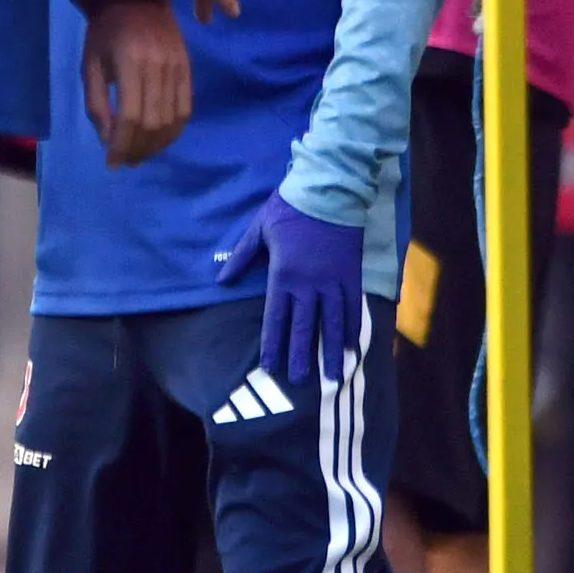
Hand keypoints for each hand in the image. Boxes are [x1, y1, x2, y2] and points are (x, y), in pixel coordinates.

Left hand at [77, 0, 191, 166]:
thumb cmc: (104, 33)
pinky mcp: (188, 68)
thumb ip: (97, 104)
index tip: (112, 162)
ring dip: (158, 145)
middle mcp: (158, 67)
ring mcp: (177, 67)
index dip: (123, 145)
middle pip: (154, 122)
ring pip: (174, 119)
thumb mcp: (90, 66)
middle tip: (126, 161)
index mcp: (129, 64)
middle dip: (139, 149)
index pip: (132, 116)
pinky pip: (186, 107)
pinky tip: (159, 139)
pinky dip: (174, 130)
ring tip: (140, 154)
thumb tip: (108, 140)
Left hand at [214, 192, 362, 387]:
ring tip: (332, 376)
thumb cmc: (289, 208)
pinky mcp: (352, 274)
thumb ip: (241, 257)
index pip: (276, 317)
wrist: (329, 190)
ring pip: (333, 323)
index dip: (273, 343)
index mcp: (283, 274)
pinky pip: (353, 307)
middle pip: (305, 327)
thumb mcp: (258, 230)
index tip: (270, 367)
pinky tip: (352, 346)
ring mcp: (334, 281)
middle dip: (301, 357)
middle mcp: (309, 283)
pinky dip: (353, 328)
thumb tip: (220, 280)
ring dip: (331, 351)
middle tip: (299, 382)